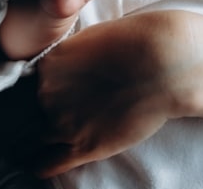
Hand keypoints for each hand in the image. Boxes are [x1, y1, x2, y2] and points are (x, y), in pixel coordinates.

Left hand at [27, 11, 189, 177]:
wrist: (166, 63)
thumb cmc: (140, 44)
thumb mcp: (96, 37)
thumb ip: (76, 57)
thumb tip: (75, 68)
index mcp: (50, 63)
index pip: (37, 82)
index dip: (52, 88)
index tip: (64, 91)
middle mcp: (48, 93)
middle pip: (37, 107)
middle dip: (54, 109)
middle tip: (79, 106)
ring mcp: (64, 121)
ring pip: (36, 138)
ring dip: (41, 139)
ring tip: (50, 138)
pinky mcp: (83, 146)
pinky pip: (46, 164)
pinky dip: (41, 164)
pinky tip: (39, 163)